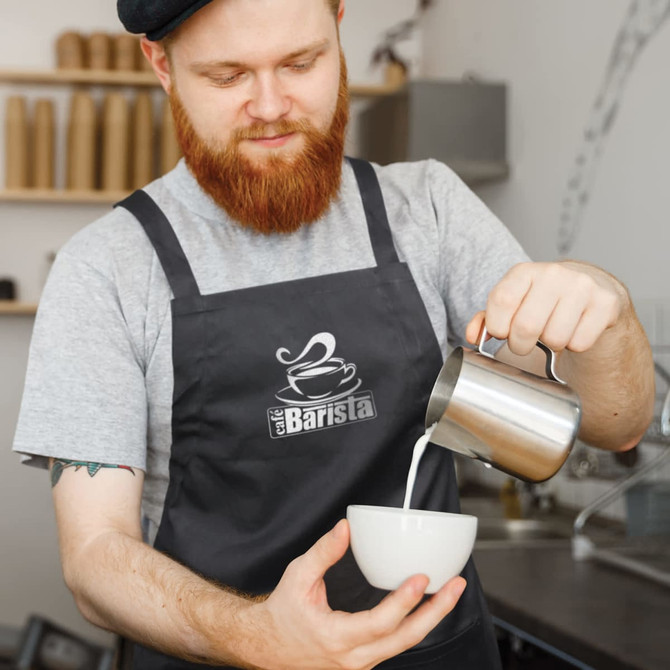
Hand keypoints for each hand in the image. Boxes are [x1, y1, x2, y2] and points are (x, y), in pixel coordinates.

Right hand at [237, 519, 465, 669]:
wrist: (269, 646)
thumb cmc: (283, 612)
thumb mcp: (298, 576)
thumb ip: (323, 552)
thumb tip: (345, 528)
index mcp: (337, 638)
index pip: (380, 623)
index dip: (404, 601)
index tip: (421, 578)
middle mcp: (354, 657)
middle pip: (406, 638)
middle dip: (436, 612)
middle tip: (455, 585)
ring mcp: (362, 662)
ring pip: (405, 643)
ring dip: (430, 617)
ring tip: (449, 591)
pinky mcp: (365, 659)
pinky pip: (397, 643)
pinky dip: (415, 623)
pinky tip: (427, 604)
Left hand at [465, 261, 627, 355]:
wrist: (590, 289)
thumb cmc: (543, 300)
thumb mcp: (513, 303)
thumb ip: (487, 319)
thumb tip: (473, 335)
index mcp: (524, 272)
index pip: (501, 301)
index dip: (498, 327)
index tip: (502, 333)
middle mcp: (553, 274)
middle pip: (526, 327)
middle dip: (521, 345)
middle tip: (525, 342)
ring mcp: (582, 287)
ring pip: (555, 338)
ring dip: (551, 346)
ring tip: (553, 332)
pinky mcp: (605, 303)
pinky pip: (580, 342)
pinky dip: (574, 345)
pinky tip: (574, 330)